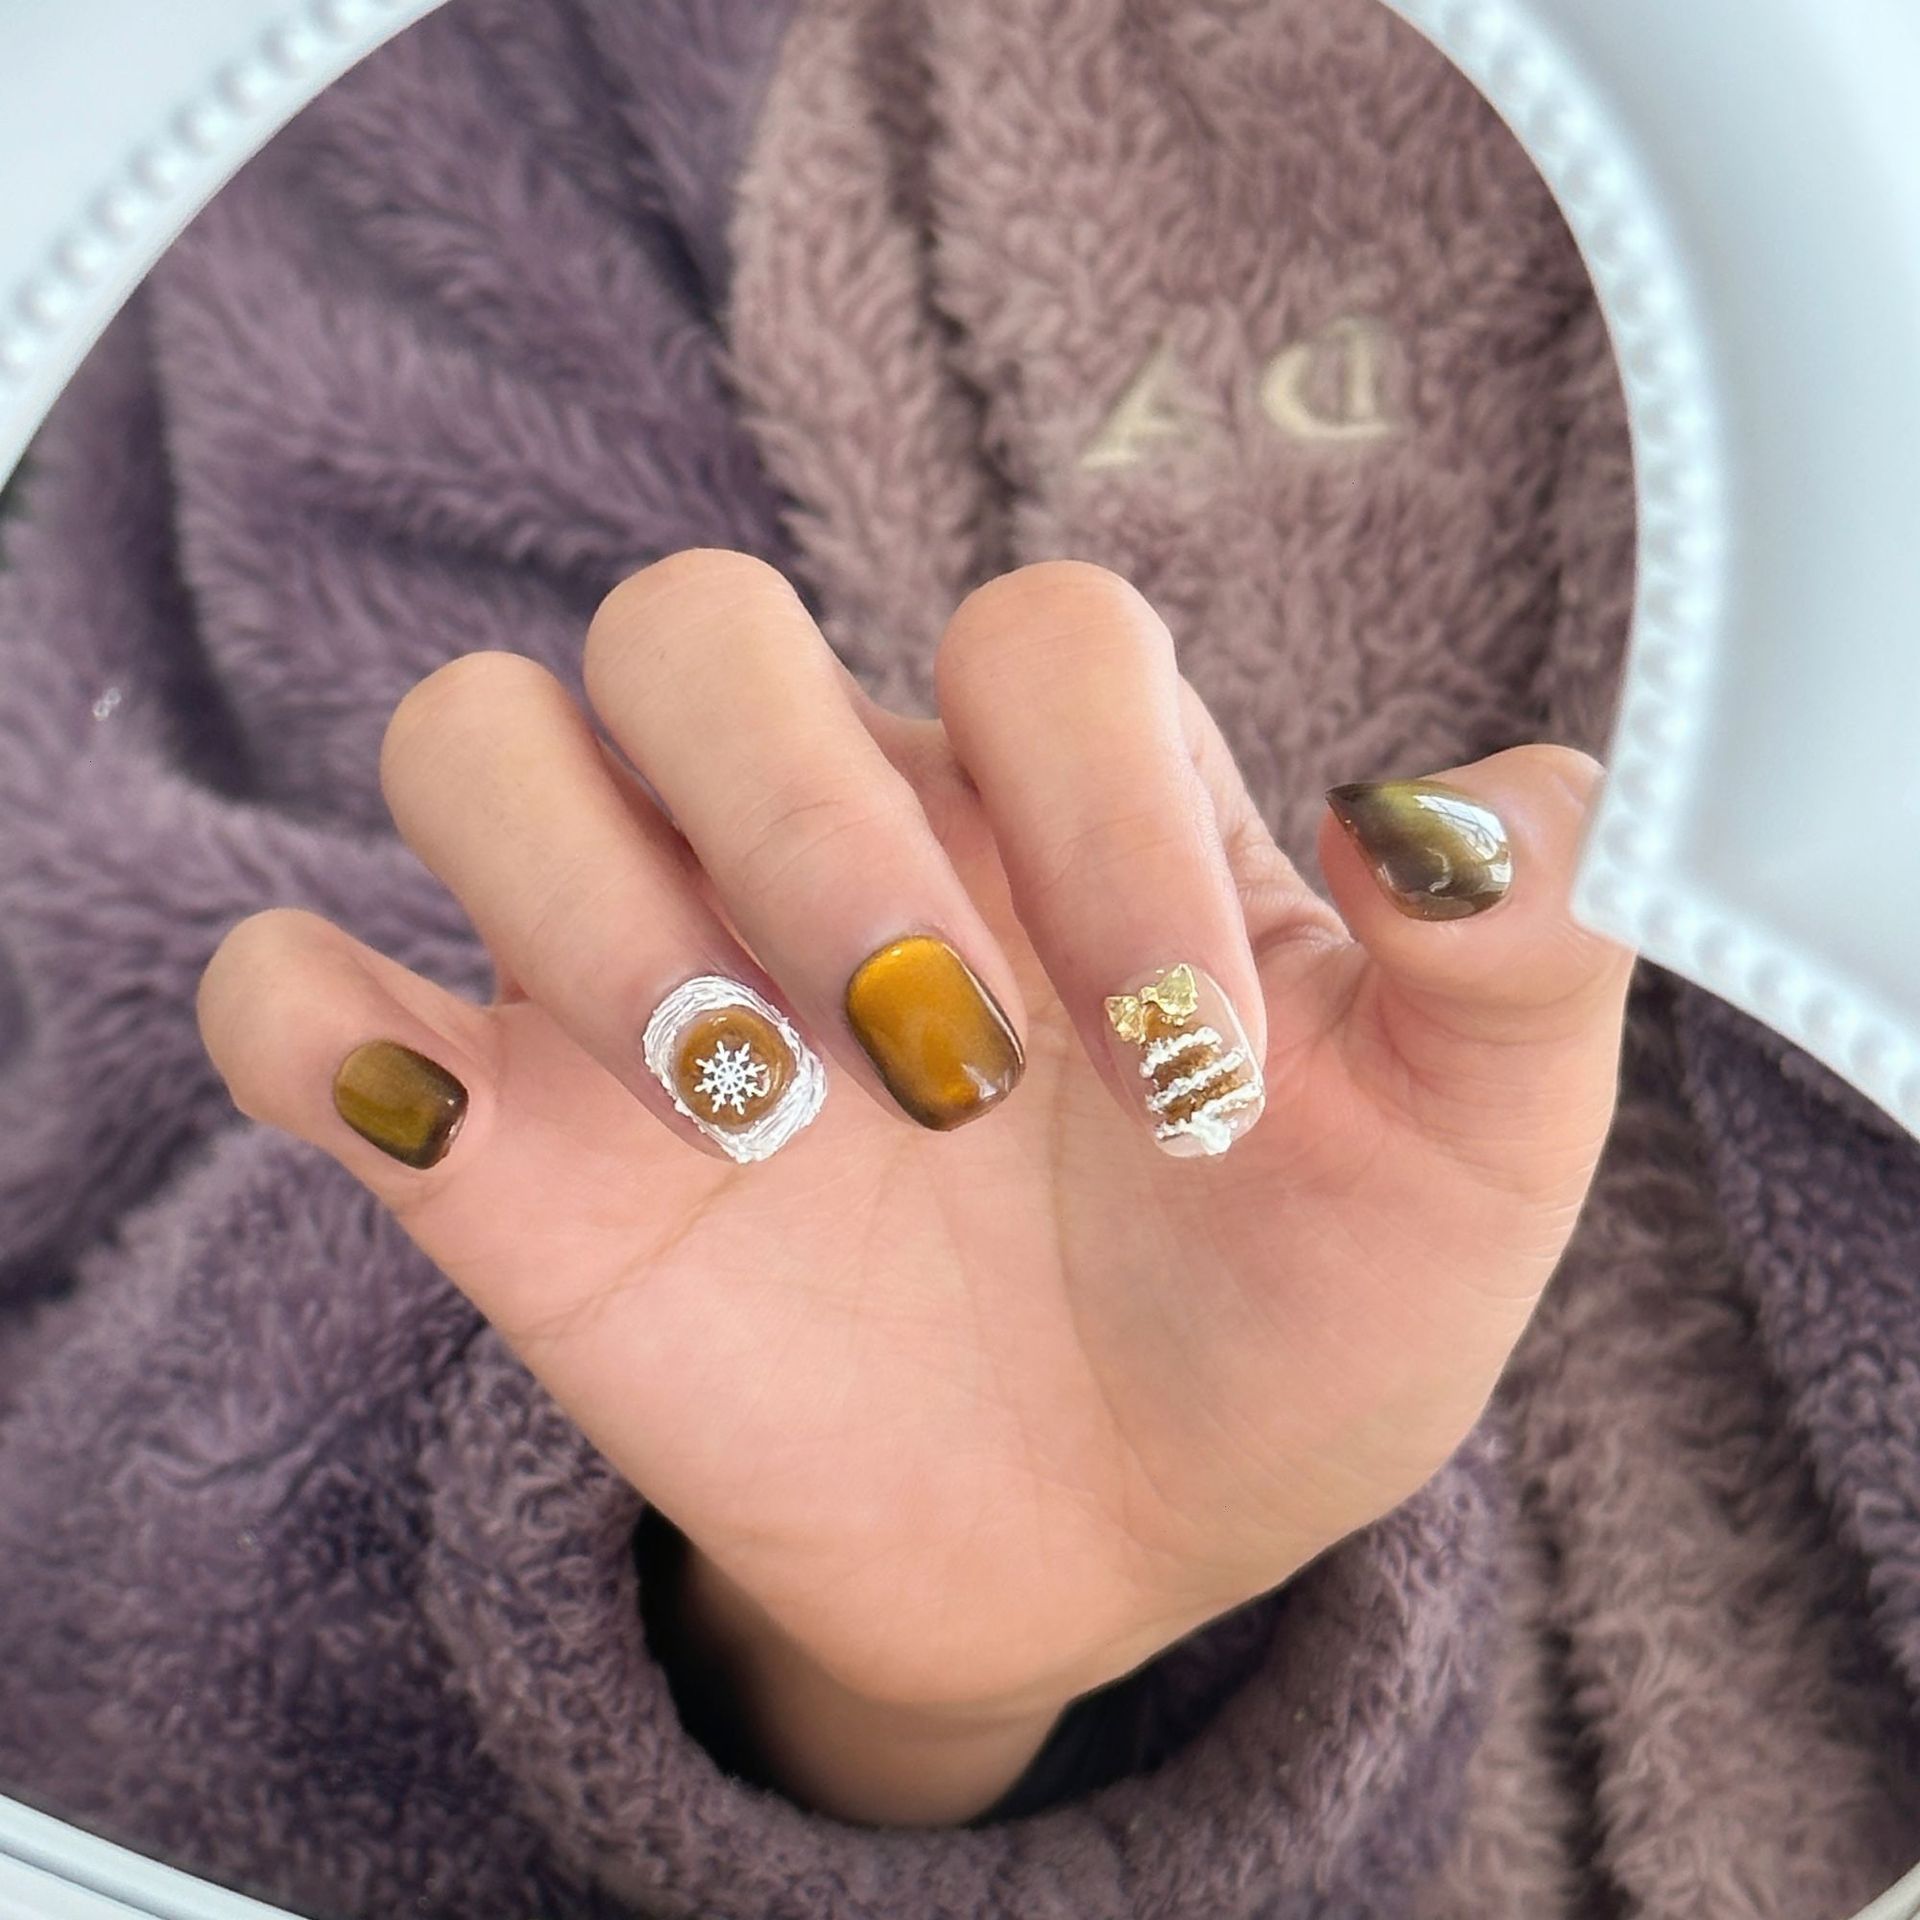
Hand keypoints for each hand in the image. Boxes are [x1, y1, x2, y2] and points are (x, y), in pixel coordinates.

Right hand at [197, 552, 1635, 1825]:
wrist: (1120, 1529)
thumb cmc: (1293, 1316)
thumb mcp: (1458, 1162)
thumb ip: (1514, 970)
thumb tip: (1497, 805)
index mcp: (1059, 797)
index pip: (1035, 635)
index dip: (1103, 810)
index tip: (1184, 1071)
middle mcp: (830, 831)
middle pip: (692, 621)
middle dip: (800, 821)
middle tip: (932, 1070)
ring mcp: (640, 966)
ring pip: (476, 737)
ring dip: (575, 897)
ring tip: (745, 1114)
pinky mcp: (499, 1138)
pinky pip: (297, 987)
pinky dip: (322, 1019)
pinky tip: (456, 1126)